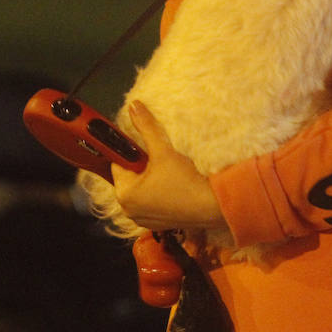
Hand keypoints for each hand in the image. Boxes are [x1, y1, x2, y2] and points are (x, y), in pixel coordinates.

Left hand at [112, 101, 227, 231]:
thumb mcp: (163, 150)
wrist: (212, 206)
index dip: (133, 152)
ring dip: (152, 180)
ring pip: (142, 191)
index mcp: (124, 193)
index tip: (147, 146)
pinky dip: (160, 194)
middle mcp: (129, 210)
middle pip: (131, 178)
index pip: (118, 164)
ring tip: (171, 172)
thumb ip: (146, 127)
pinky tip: (175, 187)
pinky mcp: (158, 225)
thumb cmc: (185, 180)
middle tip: (162, 159)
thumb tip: (133, 106)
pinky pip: (152, 204)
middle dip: (143, 167)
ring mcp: (143, 220)